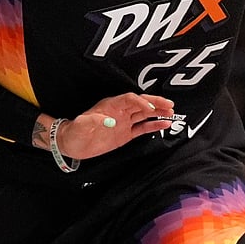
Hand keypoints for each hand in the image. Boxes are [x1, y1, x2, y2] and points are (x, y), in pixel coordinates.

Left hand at [53, 93, 175, 159]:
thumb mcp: (80, 125)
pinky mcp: (126, 134)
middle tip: (169, 105)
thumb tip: (108, 120)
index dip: (140, 102)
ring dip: (158, 112)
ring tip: (172, 113)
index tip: (150, 108)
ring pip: (145, 114)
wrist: (73, 144)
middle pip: (141, 103)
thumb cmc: (74, 132)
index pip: (129, 99)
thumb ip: (92, 122)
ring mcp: (124, 122)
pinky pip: (143, 128)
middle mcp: (120, 112)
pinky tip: (165, 124)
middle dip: (155, 103)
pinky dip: (154, 125)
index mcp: (110, 106)